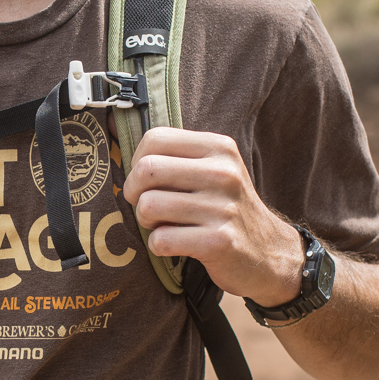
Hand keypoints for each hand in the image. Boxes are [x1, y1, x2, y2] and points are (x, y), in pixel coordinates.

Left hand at [122, 127, 303, 307]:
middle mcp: (223, 173)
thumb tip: (109, 126)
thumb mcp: (210, 170)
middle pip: (145, 170)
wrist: (269, 254)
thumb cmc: (225, 208)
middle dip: (134, 192)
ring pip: (148, 206)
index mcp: (218, 148)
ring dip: (147, 222)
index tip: (146, 181)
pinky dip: (159, 245)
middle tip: (147, 206)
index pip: (154, 138)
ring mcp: (222, 207)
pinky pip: (161, 240)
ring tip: (164, 225)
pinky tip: (177, 244)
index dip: (137, 161)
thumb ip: (171, 153)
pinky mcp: (219, 241)